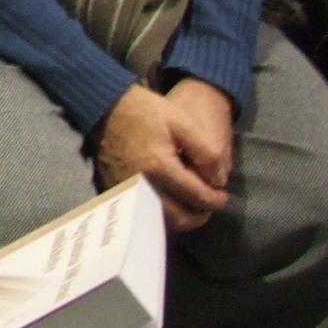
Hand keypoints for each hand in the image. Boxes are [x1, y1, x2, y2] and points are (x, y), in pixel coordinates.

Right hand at [94, 83, 228, 231]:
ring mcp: (127, 191)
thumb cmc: (144, 111)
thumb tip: (217, 180)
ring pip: (161, 220)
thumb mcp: (182, 121)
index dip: (216, 199)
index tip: (223, 194)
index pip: (197, 197)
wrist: (104, 107)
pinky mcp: (117, 191)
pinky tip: (170, 200)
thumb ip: (206, 152)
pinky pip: (145, 212)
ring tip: (192, 205)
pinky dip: (162, 212)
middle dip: (199, 216)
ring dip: (181, 218)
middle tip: (209, 205)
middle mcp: (142, 186)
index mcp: (160, 167)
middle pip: (179, 218)